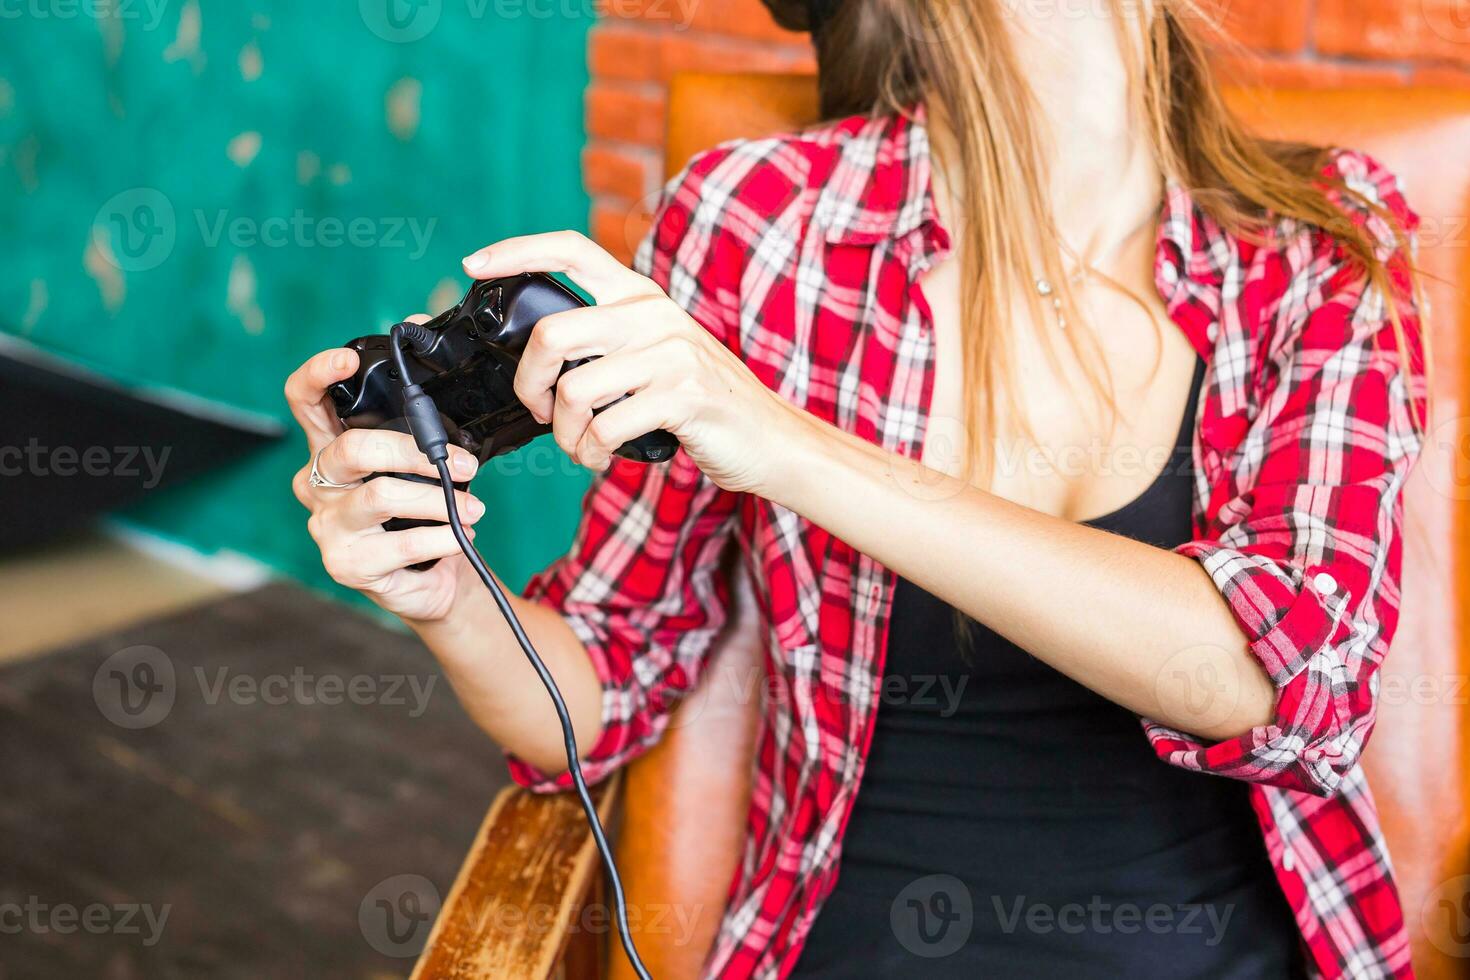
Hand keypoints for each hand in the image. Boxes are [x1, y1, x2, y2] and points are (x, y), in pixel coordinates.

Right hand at [284, 332, 484, 622]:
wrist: (436, 579)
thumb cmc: (425, 507)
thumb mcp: (426, 456)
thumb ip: (423, 406)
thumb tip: (424, 321)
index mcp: (331, 447)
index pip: (304, 401)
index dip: (317, 375)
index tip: (348, 360)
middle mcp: (318, 484)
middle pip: (353, 449)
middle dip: (416, 452)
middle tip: (464, 465)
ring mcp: (327, 526)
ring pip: (380, 496)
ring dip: (438, 500)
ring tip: (474, 507)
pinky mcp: (346, 565)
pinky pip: (400, 543)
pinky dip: (441, 537)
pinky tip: (461, 535)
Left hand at [462, 232, 796, 494]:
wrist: (769, 438)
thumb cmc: (700, 402)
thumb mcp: (655, 354)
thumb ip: (607, 342)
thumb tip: (539, 359)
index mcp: (640, 297)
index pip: (572, 249)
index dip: (516, 251)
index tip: (473, 264)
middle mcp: (653, 314)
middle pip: (552, 335)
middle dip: (529, 385)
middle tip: (540, 411)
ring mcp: (671, 353)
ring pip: (575, 392)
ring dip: (566, 434)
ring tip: (582, 446)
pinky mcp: (683, 395)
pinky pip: (607, 427)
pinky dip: (592, 452)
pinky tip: (603, 456)